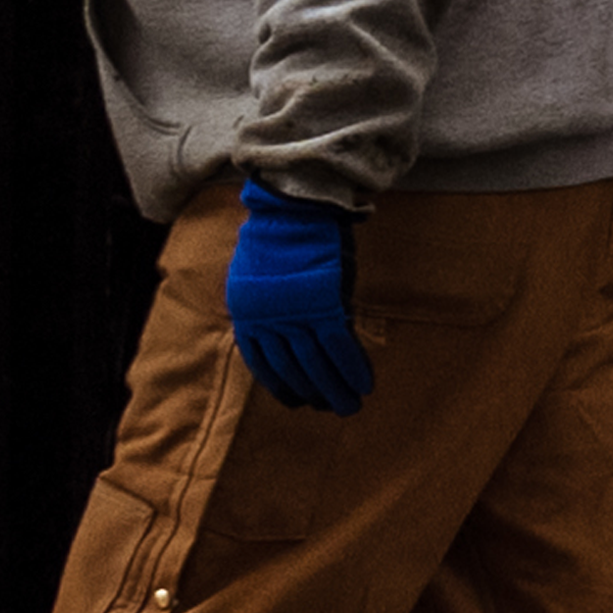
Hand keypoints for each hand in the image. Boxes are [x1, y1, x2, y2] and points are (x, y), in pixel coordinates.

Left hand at [225, 182, 372, 416]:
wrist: (294, 204)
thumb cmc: (284, 234)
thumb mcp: (264, 277)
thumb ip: (278, 308)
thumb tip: (302, 336)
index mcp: (247, 314)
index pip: (263, 363)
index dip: (281, 386)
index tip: (298, 401)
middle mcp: (266, 319)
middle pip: (291, 368)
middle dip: (312, 393)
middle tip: (330, 409)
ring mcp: (293, 313)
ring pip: (315, 363)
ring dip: (335, 389)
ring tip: (349, 405)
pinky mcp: (322, 303)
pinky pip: (339, 346)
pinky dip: (353, 368)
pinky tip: (365, 384)